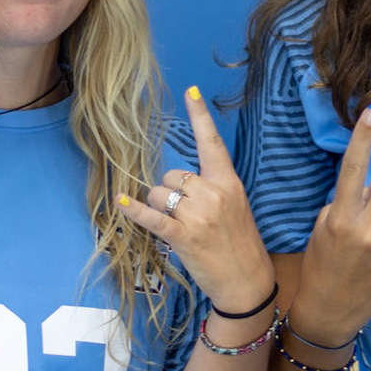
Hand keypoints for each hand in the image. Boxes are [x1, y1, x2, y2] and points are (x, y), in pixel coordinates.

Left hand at [119, 86, 274, 315]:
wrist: (248, 281)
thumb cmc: (240, 243)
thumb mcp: (236, 206)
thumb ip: (213, 187)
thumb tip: (178, 181)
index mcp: (228, 182)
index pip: (212, 142)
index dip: (200, 115)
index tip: (190, 90)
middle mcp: (214, 193)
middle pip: (172, 175)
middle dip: (169, 191)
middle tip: (186, 214)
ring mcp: (199, 215)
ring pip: (159, 194)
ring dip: (159, 207)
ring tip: (179, 226)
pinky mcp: (184, 237)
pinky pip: (153, 218)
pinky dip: (134, 211)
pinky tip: (122, 203)